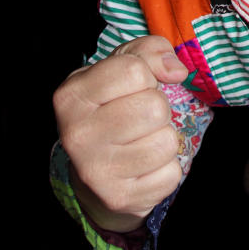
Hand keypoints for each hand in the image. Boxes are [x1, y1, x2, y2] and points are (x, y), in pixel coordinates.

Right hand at [53, 36, 189, 231]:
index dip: (146, 76)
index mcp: (72, 96)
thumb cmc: (112, 108)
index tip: (133, 89)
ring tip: (141, 141)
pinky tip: (144, 166)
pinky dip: (166, 167)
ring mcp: (96, 171)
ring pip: (166, 141)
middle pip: (154, 107)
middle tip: (140, 118)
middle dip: (158, 109)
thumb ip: (150, 52)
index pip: (134, 70)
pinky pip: (171, 173)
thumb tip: (176, 70)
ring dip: (163, 138)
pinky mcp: (120, 197)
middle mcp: (77, 134)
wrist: (95, 172)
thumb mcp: (122, 68)